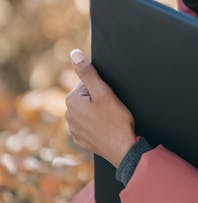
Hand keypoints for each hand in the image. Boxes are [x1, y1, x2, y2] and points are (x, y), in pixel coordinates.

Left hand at [65, 49, 135, 167]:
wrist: (123, 149)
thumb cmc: (115, 120)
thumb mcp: (103, 92)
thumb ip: (88, 72)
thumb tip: (74, 54)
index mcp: (72, 101)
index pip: (87, 84)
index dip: (101, 89)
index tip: (108, 100)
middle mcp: (69, 116)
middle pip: (87, 98)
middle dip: (98, 100)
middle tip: (111, 110)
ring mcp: (74, 130)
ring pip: (88, 112)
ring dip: (98, 113)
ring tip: (110, 120)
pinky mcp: (81, 140)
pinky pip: (89, 126)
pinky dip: (97, 126)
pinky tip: (106, 130)